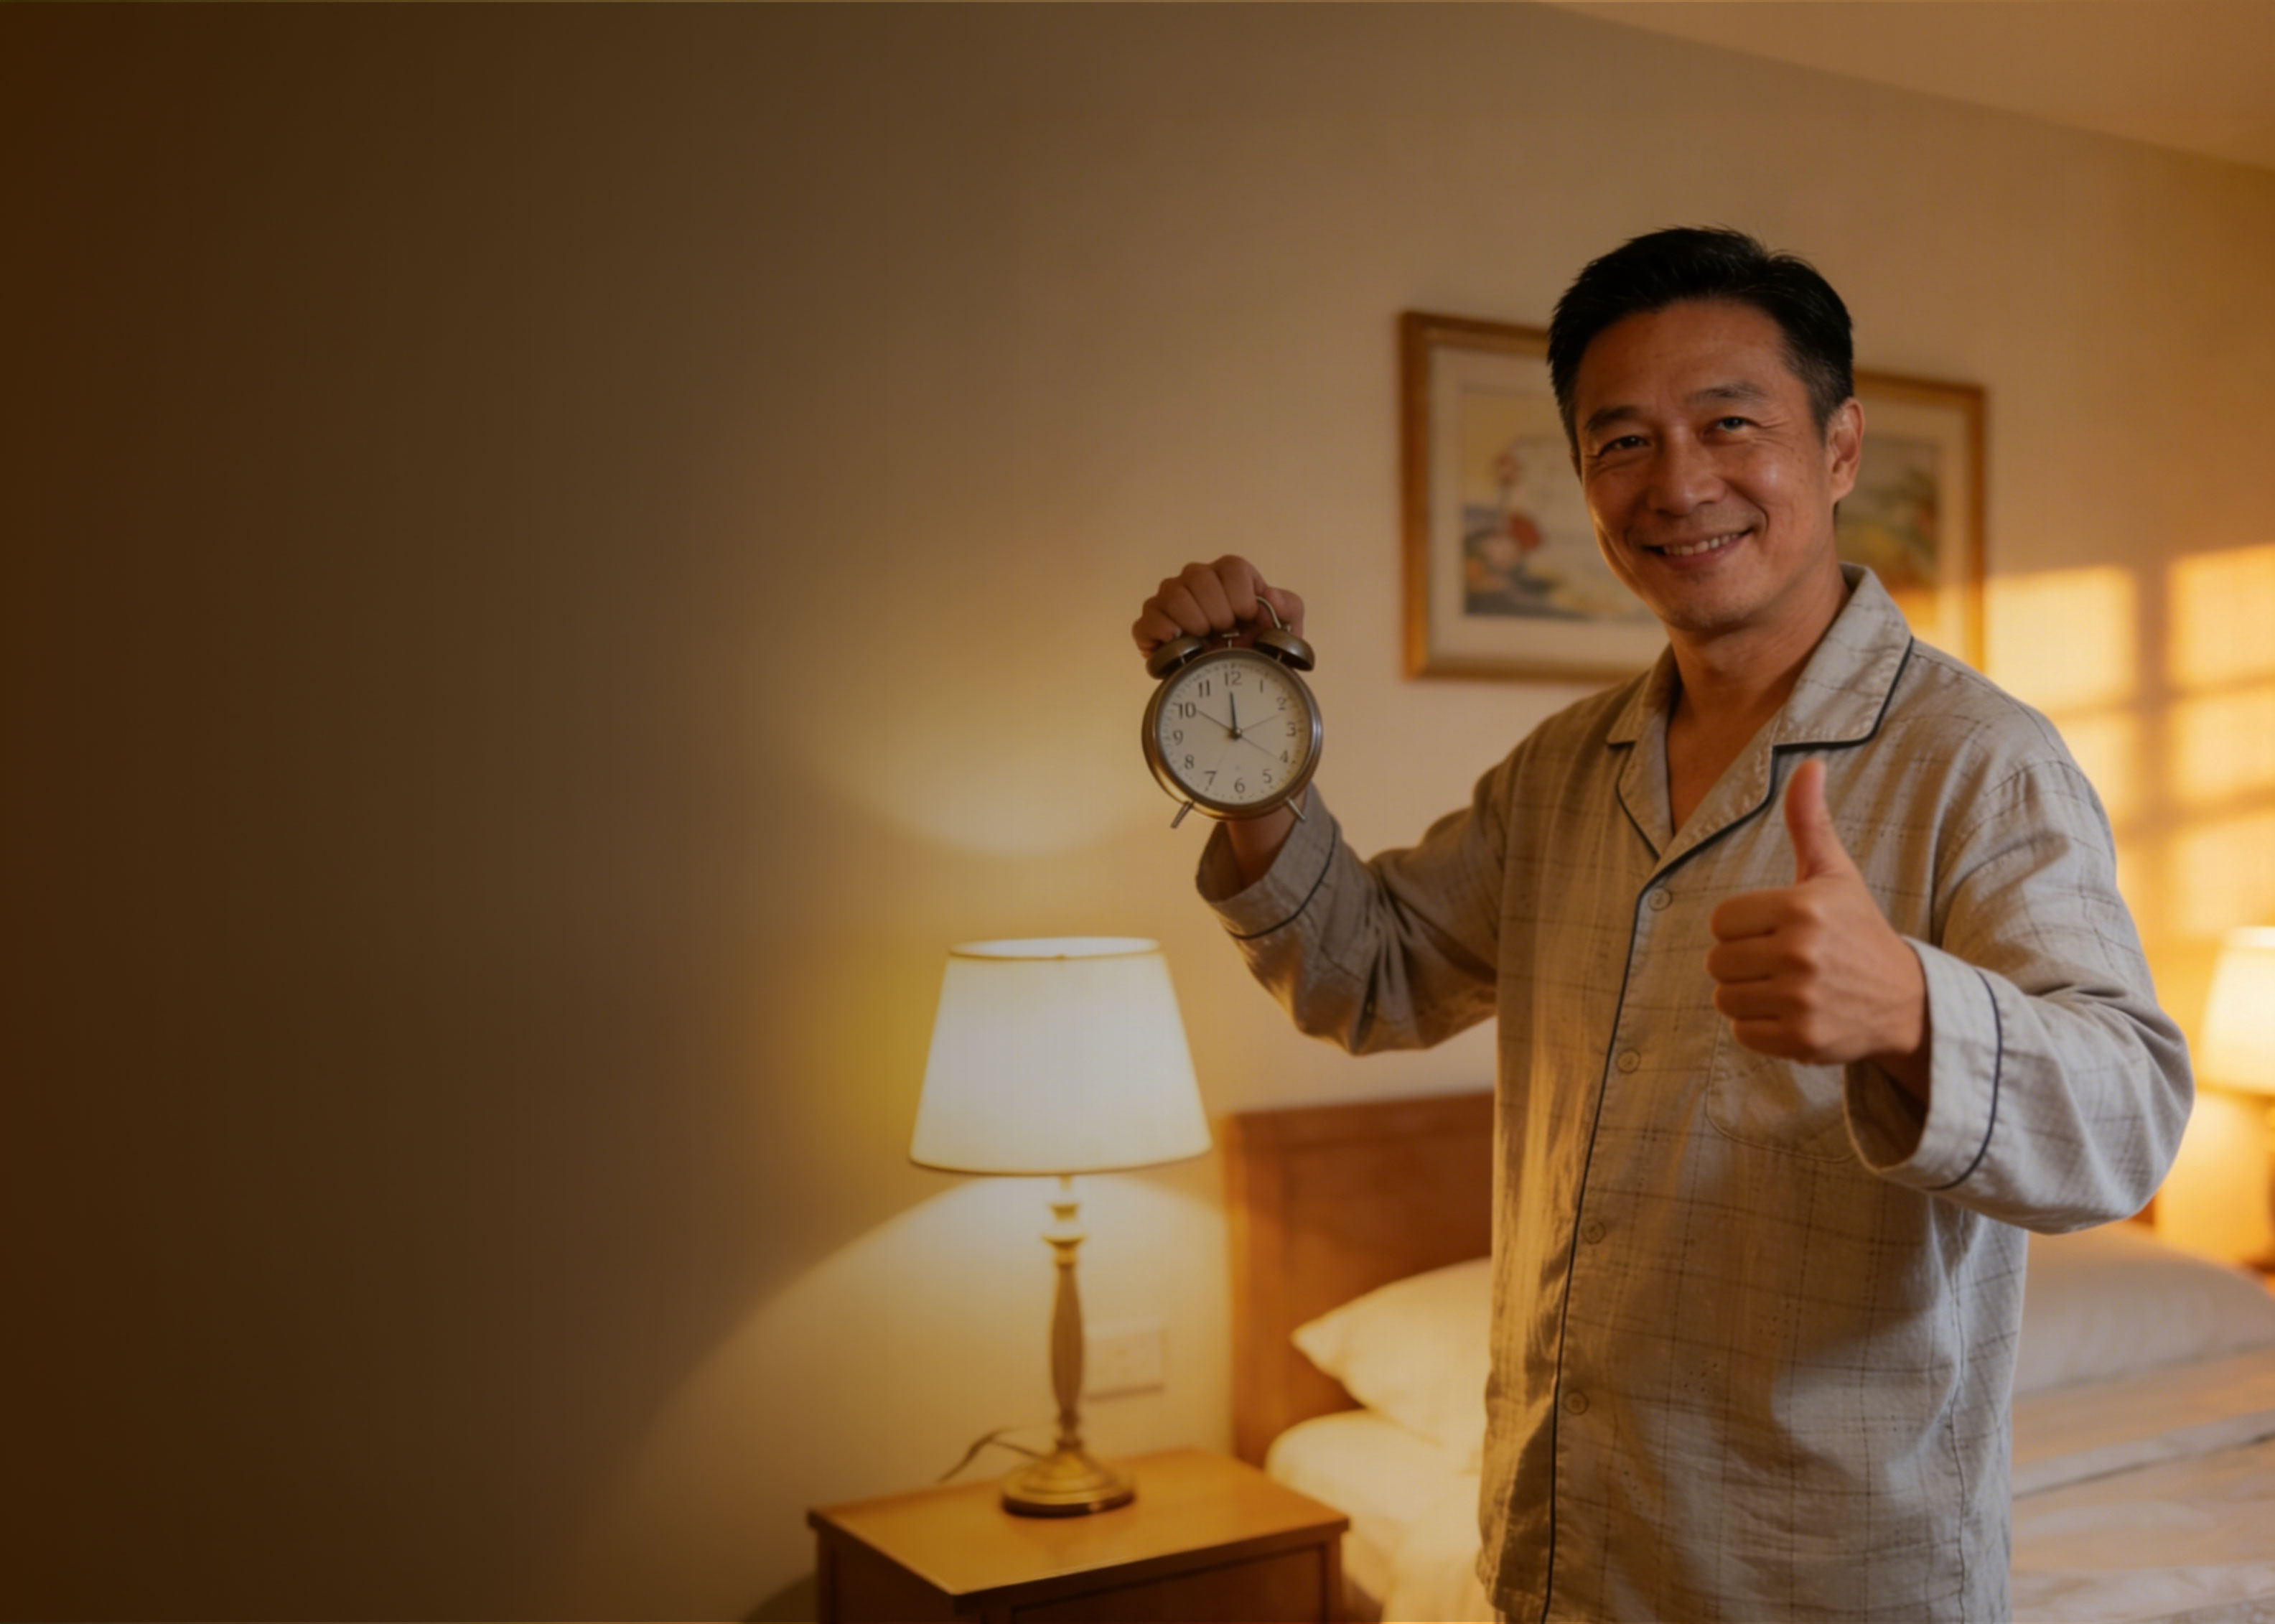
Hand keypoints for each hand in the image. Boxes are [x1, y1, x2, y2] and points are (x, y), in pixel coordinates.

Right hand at [1133, 556, 1304, 659]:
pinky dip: (1166, 633)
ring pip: (1174, 595)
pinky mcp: (1149, 624)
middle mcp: (1194, 579)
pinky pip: (1149, 619)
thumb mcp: (1285, 629)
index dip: (1241, 598)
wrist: (1232, 683)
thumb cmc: (1255, 649)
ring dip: (1195, 623)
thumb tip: (1270, 597)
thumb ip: (1289, 607)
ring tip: (1204, 641)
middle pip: (1199, 577)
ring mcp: (1168, 599)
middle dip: (1219, 613)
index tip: (1246, 620)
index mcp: (1227, 574)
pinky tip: (1183, 645)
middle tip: (1225, 634)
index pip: (1231, 568)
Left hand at [1705, 758, 1929, 1095]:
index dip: (1740, 927)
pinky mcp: (1803, 1039)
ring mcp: (1802, 1000)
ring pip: (1725, 998)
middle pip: (1717, 961)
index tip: (1773, 930)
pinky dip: (1758, 1028)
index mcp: (1803, 908)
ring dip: (1746, 996)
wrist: (1908, 1001)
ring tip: (1784, 988)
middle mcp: (1801, 954)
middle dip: (1741, 962)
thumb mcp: (1835, 875)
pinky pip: (1742, 1032)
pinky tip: (1791, 1014)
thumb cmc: (1859, 931)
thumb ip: (1810, 822)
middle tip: (1779, 962)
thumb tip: (1810, 763)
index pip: (1721, 920)